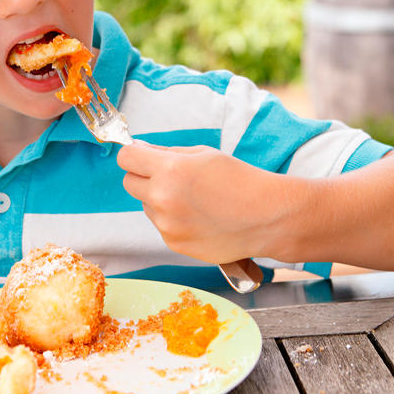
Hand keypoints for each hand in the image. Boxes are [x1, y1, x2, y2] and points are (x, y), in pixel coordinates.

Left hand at [117, 141, 286, 262]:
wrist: (266, 217)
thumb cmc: (239, 180)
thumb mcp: (203, 154)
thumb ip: (166, 153)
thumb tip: (139, 151)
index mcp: (170, 170)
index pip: (126, 158)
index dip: (133, 154)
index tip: (140, 156)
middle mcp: (163, 198)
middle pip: (129, 183)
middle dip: (142, 176)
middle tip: (167, 176)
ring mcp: (167, 224)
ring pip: (146, 205)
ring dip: (159, 200)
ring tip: (193, 199)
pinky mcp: (174, 243)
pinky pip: (161, 225)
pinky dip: (172, 219)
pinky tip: (198, 216)